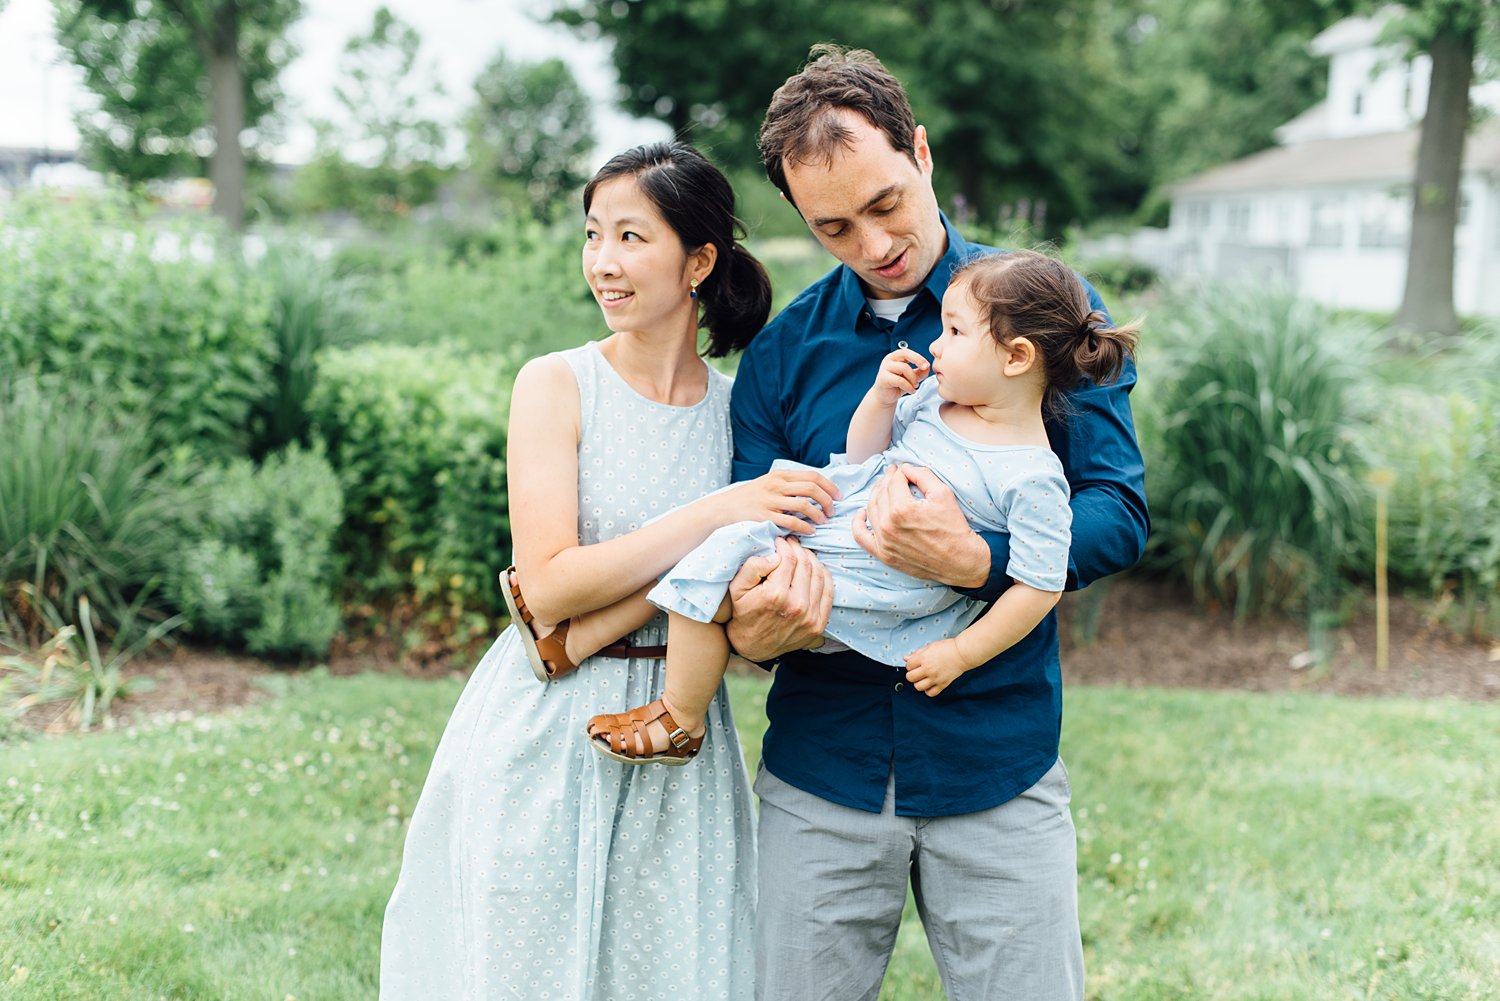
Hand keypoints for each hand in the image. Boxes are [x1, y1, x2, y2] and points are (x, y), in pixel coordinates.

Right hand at [715, 469, 839, 535]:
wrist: (725, 507)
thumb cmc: (752, 497)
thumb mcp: (770, 482)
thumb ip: (790, 483)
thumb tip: (817, 489)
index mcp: (780, 475)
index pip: (813, 476)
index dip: (830, 487)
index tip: (838, 497)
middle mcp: (776, 485)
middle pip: (811, 489)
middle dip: (827, 501)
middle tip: (831, 512)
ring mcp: (770, 501)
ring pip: (803, 505)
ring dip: (818, 515)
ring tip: (822, 522)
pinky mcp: (765, 516)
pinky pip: (791, 522)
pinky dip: (805, 527)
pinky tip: (810, 532)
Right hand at [724, 537, 832, 661]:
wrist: (752, 646)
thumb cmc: (743, 613)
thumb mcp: (737, 588)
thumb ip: (752, 567)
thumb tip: (775, 556)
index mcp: (776, 595)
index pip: (789, 559)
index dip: (786, 545)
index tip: (781, 541)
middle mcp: (796, 606)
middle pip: (806, 565)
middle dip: (799, 549)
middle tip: (792, 544)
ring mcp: (810, 617)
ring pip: (820, 575)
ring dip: (812, 560)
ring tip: (802, 554)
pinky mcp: (819, 624)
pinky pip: (828, 592)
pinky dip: (824, 576)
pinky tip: (814, 569)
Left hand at [852, 464, 989, 586]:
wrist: (960, 560)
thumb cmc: (953, 527)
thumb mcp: (943, 493)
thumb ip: (922, 474)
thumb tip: (904, 468)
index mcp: (902, 509)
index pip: (894, 482)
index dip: (900, 472)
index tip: (903, 470)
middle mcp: (888, 526)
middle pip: (881, 494)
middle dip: (887, 481)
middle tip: (894, 475)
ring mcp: (884, 542)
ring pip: (871, 510)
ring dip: (875, 495)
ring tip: (883, 489)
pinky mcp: (884, 554)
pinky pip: (861, 536)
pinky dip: (858, 523)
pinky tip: (862, 513)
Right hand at [869, 348, 929, 405]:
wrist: (885, 397)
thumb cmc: (897, 385)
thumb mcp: (911, 377)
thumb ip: (919, 372)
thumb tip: (927, 368)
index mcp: (895, 357)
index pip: (907, 352)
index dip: (918, 357)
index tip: (927, 365)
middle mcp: (889, 360)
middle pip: (905, 355)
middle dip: (917, 360)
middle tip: (925, 369)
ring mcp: (884, 368)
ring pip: (904, 368)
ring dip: (913, 378)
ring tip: (916, 386)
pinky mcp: (883, 378)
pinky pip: (900, 380)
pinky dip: (909, 387)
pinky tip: (912, 391)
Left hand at [904, 637, 971, 696]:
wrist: (962, 654)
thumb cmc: (948, 648)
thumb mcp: (930, 646)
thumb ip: (917, 653)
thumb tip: (906, 658)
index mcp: (924, 658)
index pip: (908, 666)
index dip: (910, 665)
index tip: (914, 664)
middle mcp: (928, 669)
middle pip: (910, 677)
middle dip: (912, 674)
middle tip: (917, 672)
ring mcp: (935, 678)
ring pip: (918, 687)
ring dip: (918, 683)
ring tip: (923, 679)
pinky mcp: (942, 684)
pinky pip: (930, 693)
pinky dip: (928, 690)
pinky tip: (930, 684)